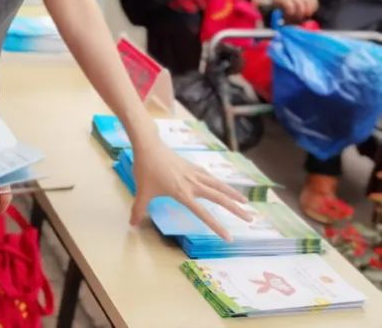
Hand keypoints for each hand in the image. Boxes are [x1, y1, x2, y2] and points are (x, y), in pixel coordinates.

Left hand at [130, 137, 250, 240]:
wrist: (148, 145)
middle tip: (250, 219)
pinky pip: (210, 176)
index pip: (204, 214)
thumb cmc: (145, 169)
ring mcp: (194, 173)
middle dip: (235, 209)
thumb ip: (138, 209)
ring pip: (218, 185)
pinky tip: (222, 184)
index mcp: (183, 194)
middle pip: (219, 198)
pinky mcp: (191, 165)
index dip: (217, 226)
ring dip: (233, 193)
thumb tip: (132, 225)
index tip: (229, 237)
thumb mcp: (141, 191)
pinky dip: (219, 182)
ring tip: (246, 201)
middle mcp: (193, 184)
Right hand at [258, 0, 317, 21]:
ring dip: (299, 14)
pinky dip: (291, 12)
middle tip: (303, 16)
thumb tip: (304, 7)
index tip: (310, 12)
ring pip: (301, 6)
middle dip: (307, 11)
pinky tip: (287, 13)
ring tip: (294, 17)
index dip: (313, 5)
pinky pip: (291, 7)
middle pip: (308, 2)